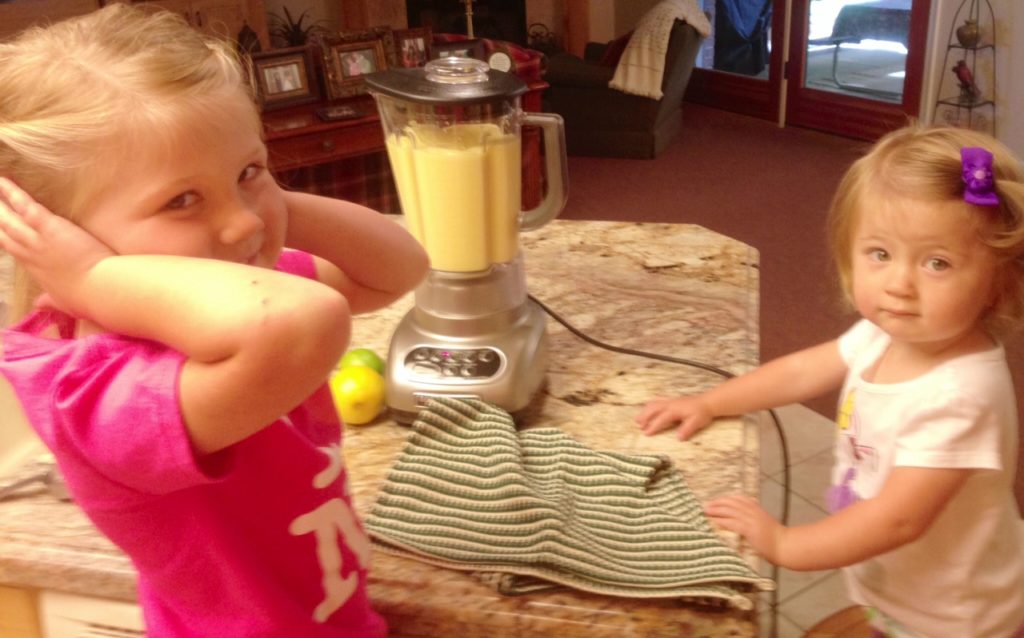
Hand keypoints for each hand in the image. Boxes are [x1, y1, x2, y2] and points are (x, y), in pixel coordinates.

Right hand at [0, 178, 113, 315]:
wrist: (101, 291)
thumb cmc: (89, 297)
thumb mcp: (63, 300)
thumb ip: (49, 300)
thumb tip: (39, 304)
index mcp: (35, 269)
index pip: (14, 249)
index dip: (4, 237)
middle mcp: (30, 254)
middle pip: (3, 232)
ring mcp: (37, 241)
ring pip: (8, 219)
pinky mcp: (50, 228)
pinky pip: (25, 206)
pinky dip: (12, 193)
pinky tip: (3, 181)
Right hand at [634, 395, 713, 439]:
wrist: (708, 402)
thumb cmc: (702, 413)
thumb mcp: (696, 422)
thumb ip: (687, 430)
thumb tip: (678, 438)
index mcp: (674, 410)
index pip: (661, 419)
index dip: (653, 426)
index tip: (646, 433)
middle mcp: (669, 404)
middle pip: (653, 409)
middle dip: (645, 417)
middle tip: (638, 425)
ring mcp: (670, 401)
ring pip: (654, 404)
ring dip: (645, 411)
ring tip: (638, 419)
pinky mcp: (672, 400)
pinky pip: (658, 400)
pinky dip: (651, 404)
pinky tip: (648, 407)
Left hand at [704, 494, 783, 563]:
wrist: (787, 546)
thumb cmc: (776, 538)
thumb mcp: (763, 523)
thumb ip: (752, 519)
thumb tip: (738, 520)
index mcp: (757, 508)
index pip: (738, 498)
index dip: (725, 499)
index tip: (715, 501)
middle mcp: (753, 511)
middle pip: (731, 502)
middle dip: (717, 503)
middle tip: (706, 505)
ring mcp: (752, 520)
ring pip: (730, 511)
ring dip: (716, 510)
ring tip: (706, 511)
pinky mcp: (750, 530)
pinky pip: (733, 523)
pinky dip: (722, 521)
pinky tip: (714, 521)